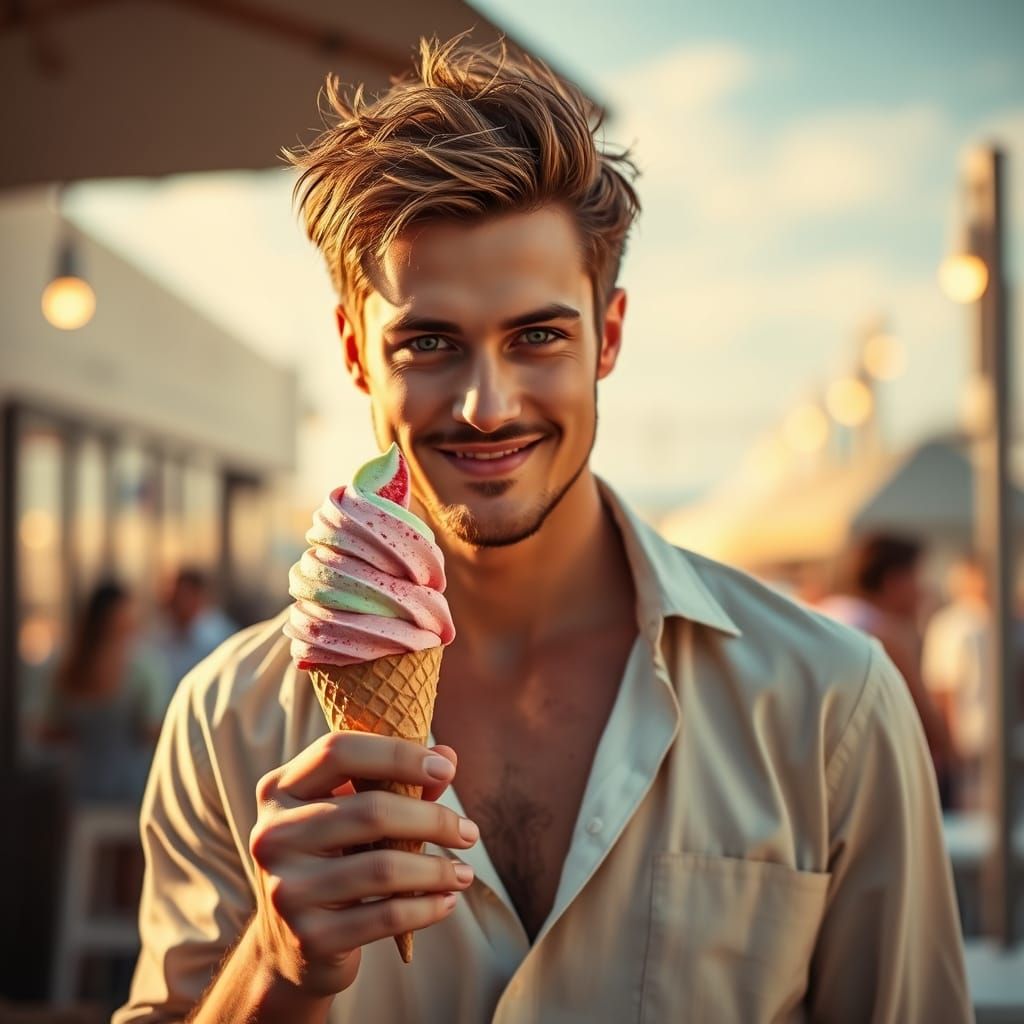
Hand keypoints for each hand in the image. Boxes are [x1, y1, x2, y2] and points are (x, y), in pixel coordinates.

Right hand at [248, 733, 478, 997]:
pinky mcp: (309, 937)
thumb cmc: (333, 859)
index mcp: (279, 790)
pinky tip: (447, 901)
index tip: (446, 770)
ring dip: (438, 869)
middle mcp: (272, 835)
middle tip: (469, 831)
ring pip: (384, 868)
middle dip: (433, 819)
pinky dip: (427, 908)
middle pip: (371, 810)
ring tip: (465, 872)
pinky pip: (386, 917)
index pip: (338, 751)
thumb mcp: (351, 812)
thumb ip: (397, 781)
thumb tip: (448, 755)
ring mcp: (286, 889)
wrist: (290, 946)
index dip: (398, 755)